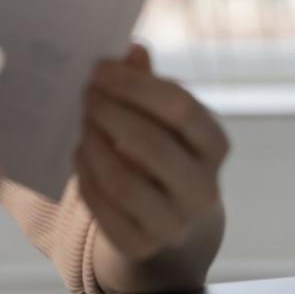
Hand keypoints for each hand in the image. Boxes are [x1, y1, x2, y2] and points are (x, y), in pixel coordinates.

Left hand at [76, 44, 228, 265]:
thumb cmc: (163, 150)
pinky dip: (86, 178)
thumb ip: (149, 84)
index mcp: (216, 146)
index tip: (99, 70)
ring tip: (79, 124)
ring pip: (123, 181)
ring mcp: (174, 223)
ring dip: (93, 145)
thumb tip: (133, 49)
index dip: (135, 85)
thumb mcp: (164, 117)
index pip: (180, 108)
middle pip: (151, 144)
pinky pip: (104, 210)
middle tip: (83, 95)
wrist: (169, 219)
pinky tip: (79, 154)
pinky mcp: (141, 245)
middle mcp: (204, 189)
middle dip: (109, 113)